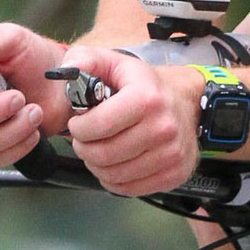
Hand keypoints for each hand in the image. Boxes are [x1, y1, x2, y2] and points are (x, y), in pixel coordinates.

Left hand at [67, 44, 201, 194]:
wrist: (184, 103)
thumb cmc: (143, 85)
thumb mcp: (114, 62)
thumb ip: (84, 60)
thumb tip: (66, 72)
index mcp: (146, 98)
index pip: (98, 126)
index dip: (78, 129)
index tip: (78, 124)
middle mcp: (163, 128)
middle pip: (104, 155)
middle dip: (84, 148)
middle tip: (84, 140)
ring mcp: (171, 154)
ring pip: (114, 175)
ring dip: (96, 165)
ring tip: (98, 150)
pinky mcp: (174, 174)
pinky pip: (129, 189)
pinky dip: (113, 180)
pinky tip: (113, 163)